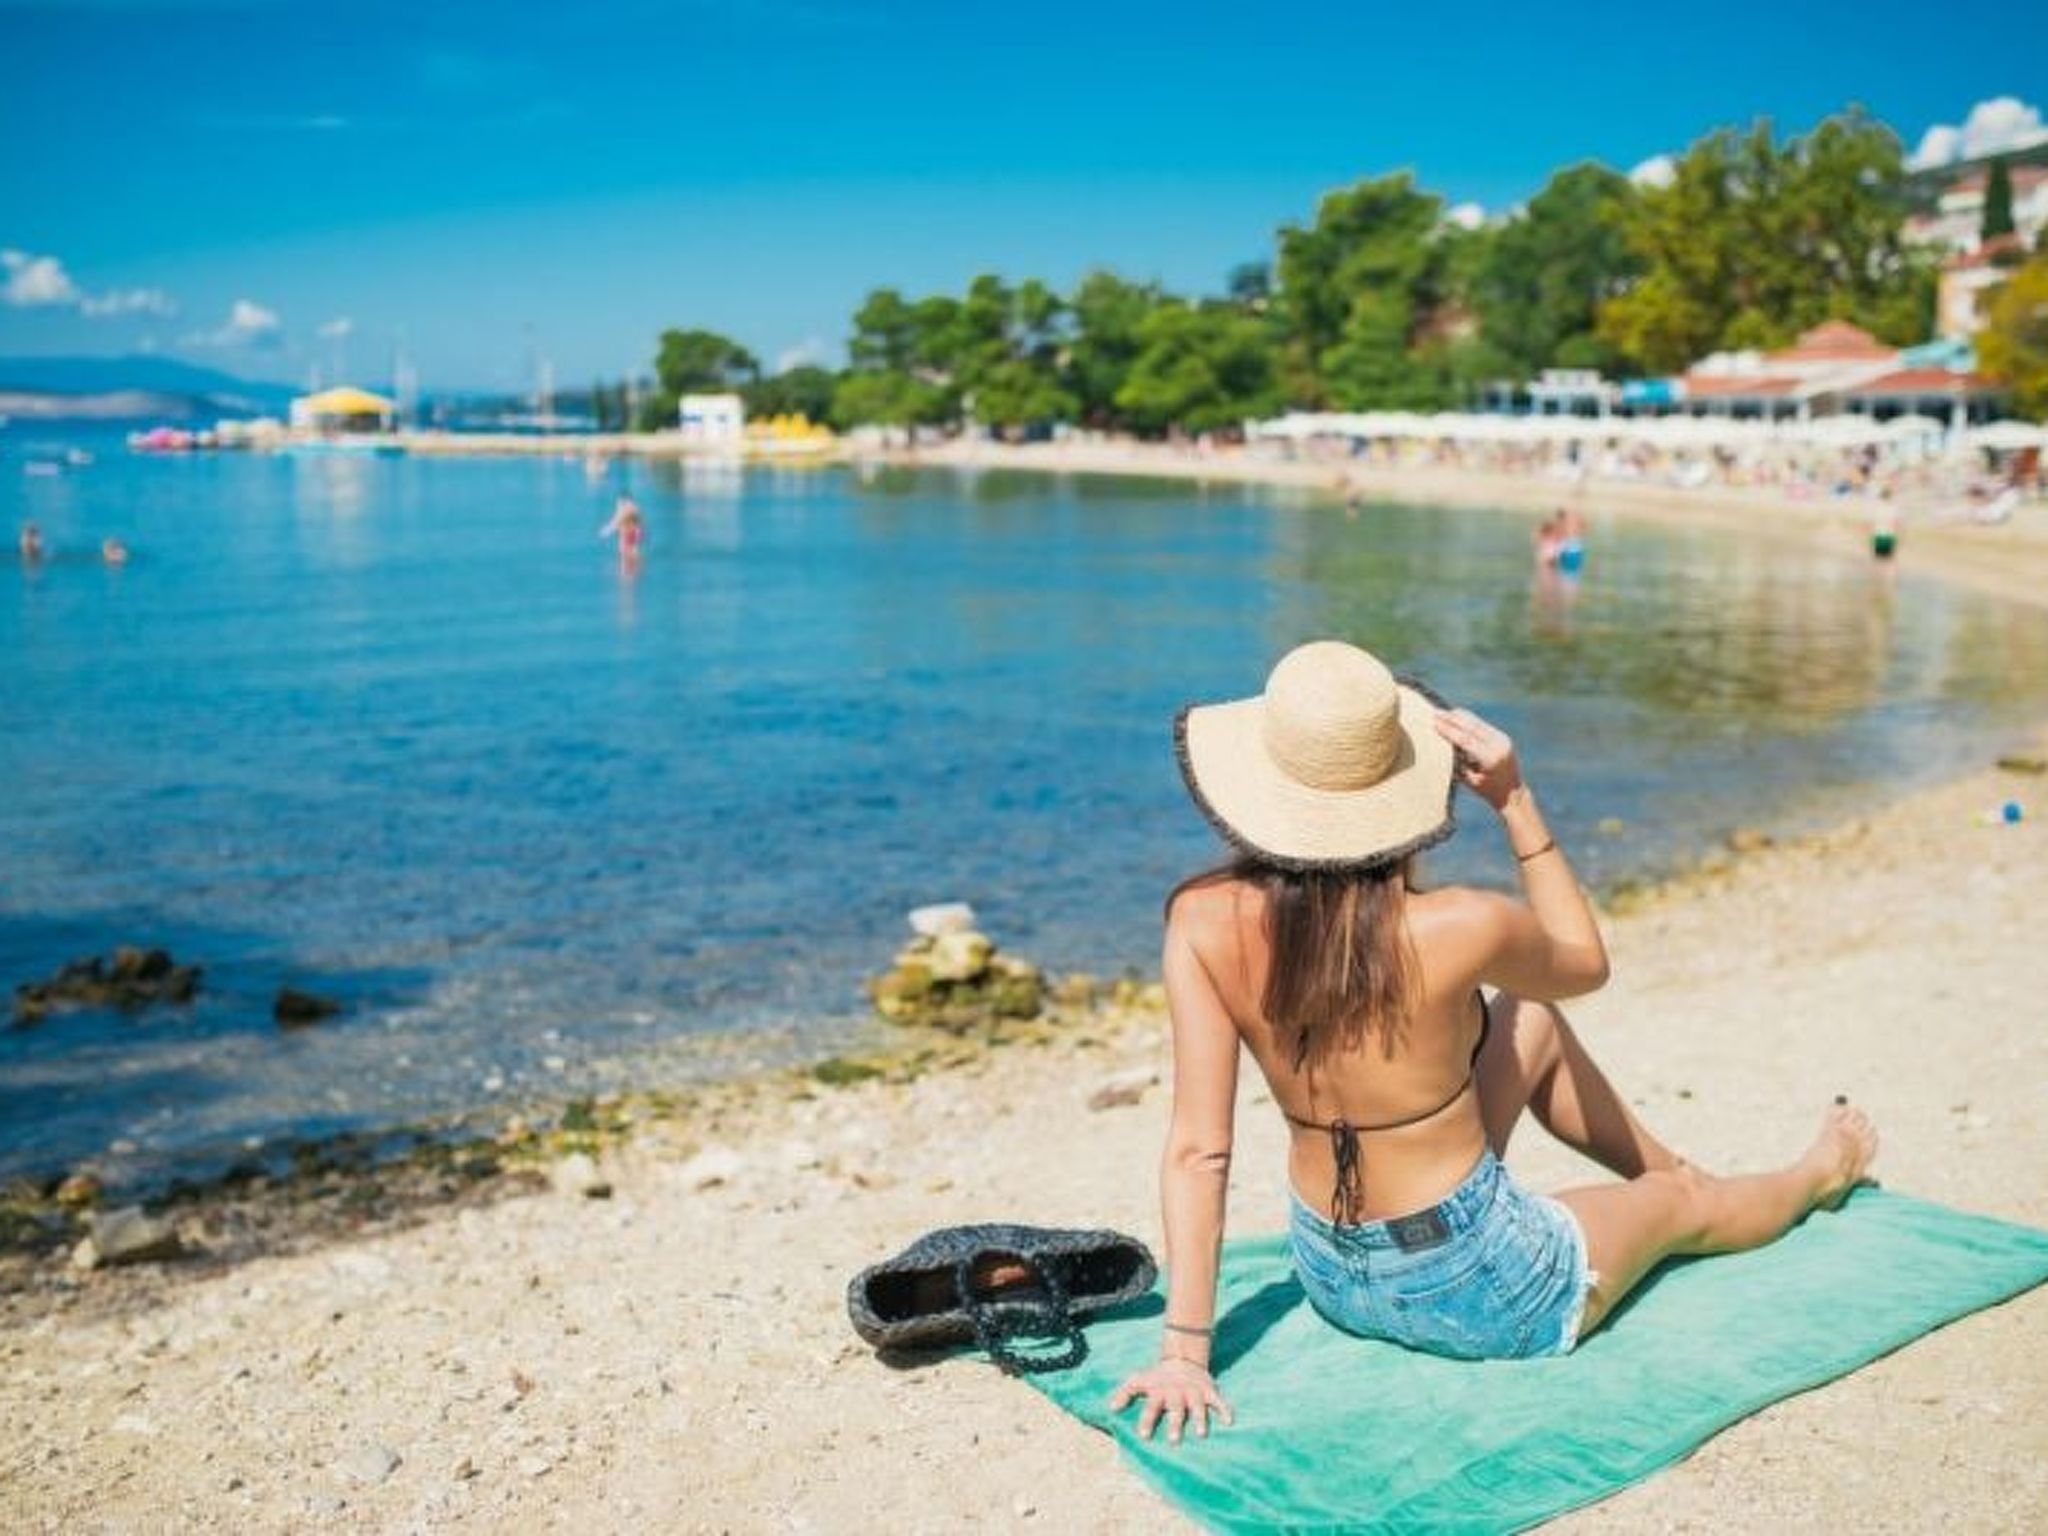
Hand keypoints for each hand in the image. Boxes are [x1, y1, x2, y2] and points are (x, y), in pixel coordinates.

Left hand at [1107, 1358, 1231, 1444]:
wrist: (1182, 1358)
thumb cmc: (1157, 1377)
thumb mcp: (1139, 1380)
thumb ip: (1124, 1393)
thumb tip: (1110, 1409)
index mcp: (1159, 1392)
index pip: (1151, 1407)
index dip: (1147, 1420)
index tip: (1144, 1436)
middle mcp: (1177, 1392)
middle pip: (1175, 1409)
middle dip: (1175, 1424)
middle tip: (1174, 1441)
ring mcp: (1194, 1391)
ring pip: (1197, 1406)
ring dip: (1199, 1419)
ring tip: (1201, 1434)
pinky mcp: (1209, 1390)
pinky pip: (1219, 1401)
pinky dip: (1224, 1409)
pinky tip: (1229, 1421)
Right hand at [1433, 708, 1523, 812]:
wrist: (1514, 794)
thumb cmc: (1488, 792)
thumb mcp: (1471, 781)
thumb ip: (1459, 763)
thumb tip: (1443, 745)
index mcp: (1490, 759)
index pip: (1466, 740)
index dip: (1449, 730)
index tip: (1434, 723)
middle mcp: (1499, 745)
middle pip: (1472, 726)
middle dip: (1452, 718)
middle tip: (1435, 712)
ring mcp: (1503, 739)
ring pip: (1477, 722)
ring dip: (1459, 717)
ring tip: (1443, 712)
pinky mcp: (1503, 737)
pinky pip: (1482, 725)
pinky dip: (1468, 720)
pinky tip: (1456, 717)